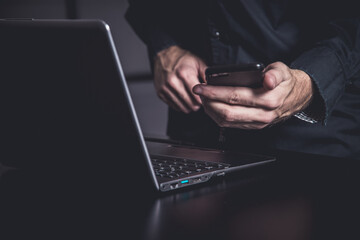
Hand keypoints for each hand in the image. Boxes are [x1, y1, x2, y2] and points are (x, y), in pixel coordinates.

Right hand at [154, 45, 206, 112]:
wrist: (165, 56)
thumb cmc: (183, 59)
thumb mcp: (198, 63)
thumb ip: (207, 75)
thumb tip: (216, 84)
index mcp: (184, 74)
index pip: (197, 96)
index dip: (203, 100)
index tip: (205, 98)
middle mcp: (173, 81)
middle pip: (190, 104)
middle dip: (197, 104)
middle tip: (199, 99)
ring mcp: (165, 88)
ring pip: (182, 108)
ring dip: (189, 106)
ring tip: (192, 99)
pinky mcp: (160, 93)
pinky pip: (174, 106)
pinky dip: (180, 105)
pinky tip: (183, 98)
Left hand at [193, 62, 313, 128]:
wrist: (297, 97)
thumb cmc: (286, 82)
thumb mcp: (282, 70)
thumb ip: (274, 73)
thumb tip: (267, 79)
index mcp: (269, 99)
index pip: (235, 96)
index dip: (215, 92)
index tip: (201, 87)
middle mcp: (262, 115)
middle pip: (227, 112)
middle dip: (208, 102)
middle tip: (198, 92)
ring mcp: (258, 123)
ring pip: (227, 121)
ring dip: (211, 110)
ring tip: (203, 98)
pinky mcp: (253, 126)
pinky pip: (231, 125)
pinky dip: (218, 116)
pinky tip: (212, 106)